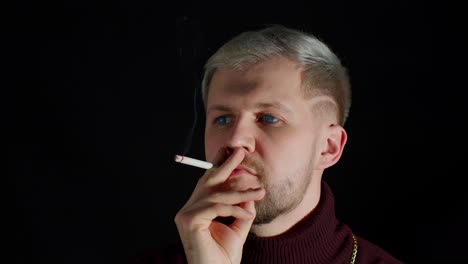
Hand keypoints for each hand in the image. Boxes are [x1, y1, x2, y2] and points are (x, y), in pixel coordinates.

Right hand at [174, 148, 264, 263]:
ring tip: (260, 193)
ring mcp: (185, 214)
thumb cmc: (224, 256)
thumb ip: (242, 208)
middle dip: (226, 165)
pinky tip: (247, 215)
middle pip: (208, 181)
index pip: (210, 183)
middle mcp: (188, 209)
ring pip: (216, 195)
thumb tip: (250, 192)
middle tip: (241, 153)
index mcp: (197, 209)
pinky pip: (216, 208)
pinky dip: (234, 210)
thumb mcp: (237, 227)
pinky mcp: (188, 220)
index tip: (237, 154)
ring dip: (241, 193)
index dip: (222, 166)